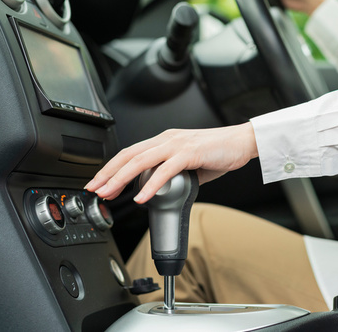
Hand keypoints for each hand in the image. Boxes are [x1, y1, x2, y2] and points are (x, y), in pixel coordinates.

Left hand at [85, 123, 257, 203]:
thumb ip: (175, 174)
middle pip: (129, 155)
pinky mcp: (190, 153)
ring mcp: (177, 145)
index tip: (101, 183)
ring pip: (140, 161)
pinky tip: (142, 197)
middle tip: (94, 189)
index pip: (131, 153)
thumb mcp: (191, 163)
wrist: (243, 141)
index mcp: (165, 140)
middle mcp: (167, 139)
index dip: (112, 168)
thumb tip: (164, 191)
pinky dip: (150, 185)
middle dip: (108, 173)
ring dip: (121, 178)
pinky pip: (165, 170)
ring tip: (109, 193)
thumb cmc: (220, 151)